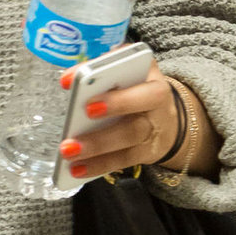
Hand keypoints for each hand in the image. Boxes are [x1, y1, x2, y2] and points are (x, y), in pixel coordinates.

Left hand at [57, 55, 216, 180]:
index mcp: (154, 84)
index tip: (88, 103)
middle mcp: (157, 109)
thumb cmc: (138, 88)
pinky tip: (76, 168)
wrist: (167, 119)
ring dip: (96, 148)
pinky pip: (122, 160)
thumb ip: (103, 66)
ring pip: (127, 142)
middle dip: (103, 129)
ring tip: (68, 152)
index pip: (141, 86)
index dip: (118, 98)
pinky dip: (98, 165)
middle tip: (72, 137)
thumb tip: (69, 78)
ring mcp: (151, 134)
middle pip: (134, 120)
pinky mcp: (144, 153)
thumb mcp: (129, 70)